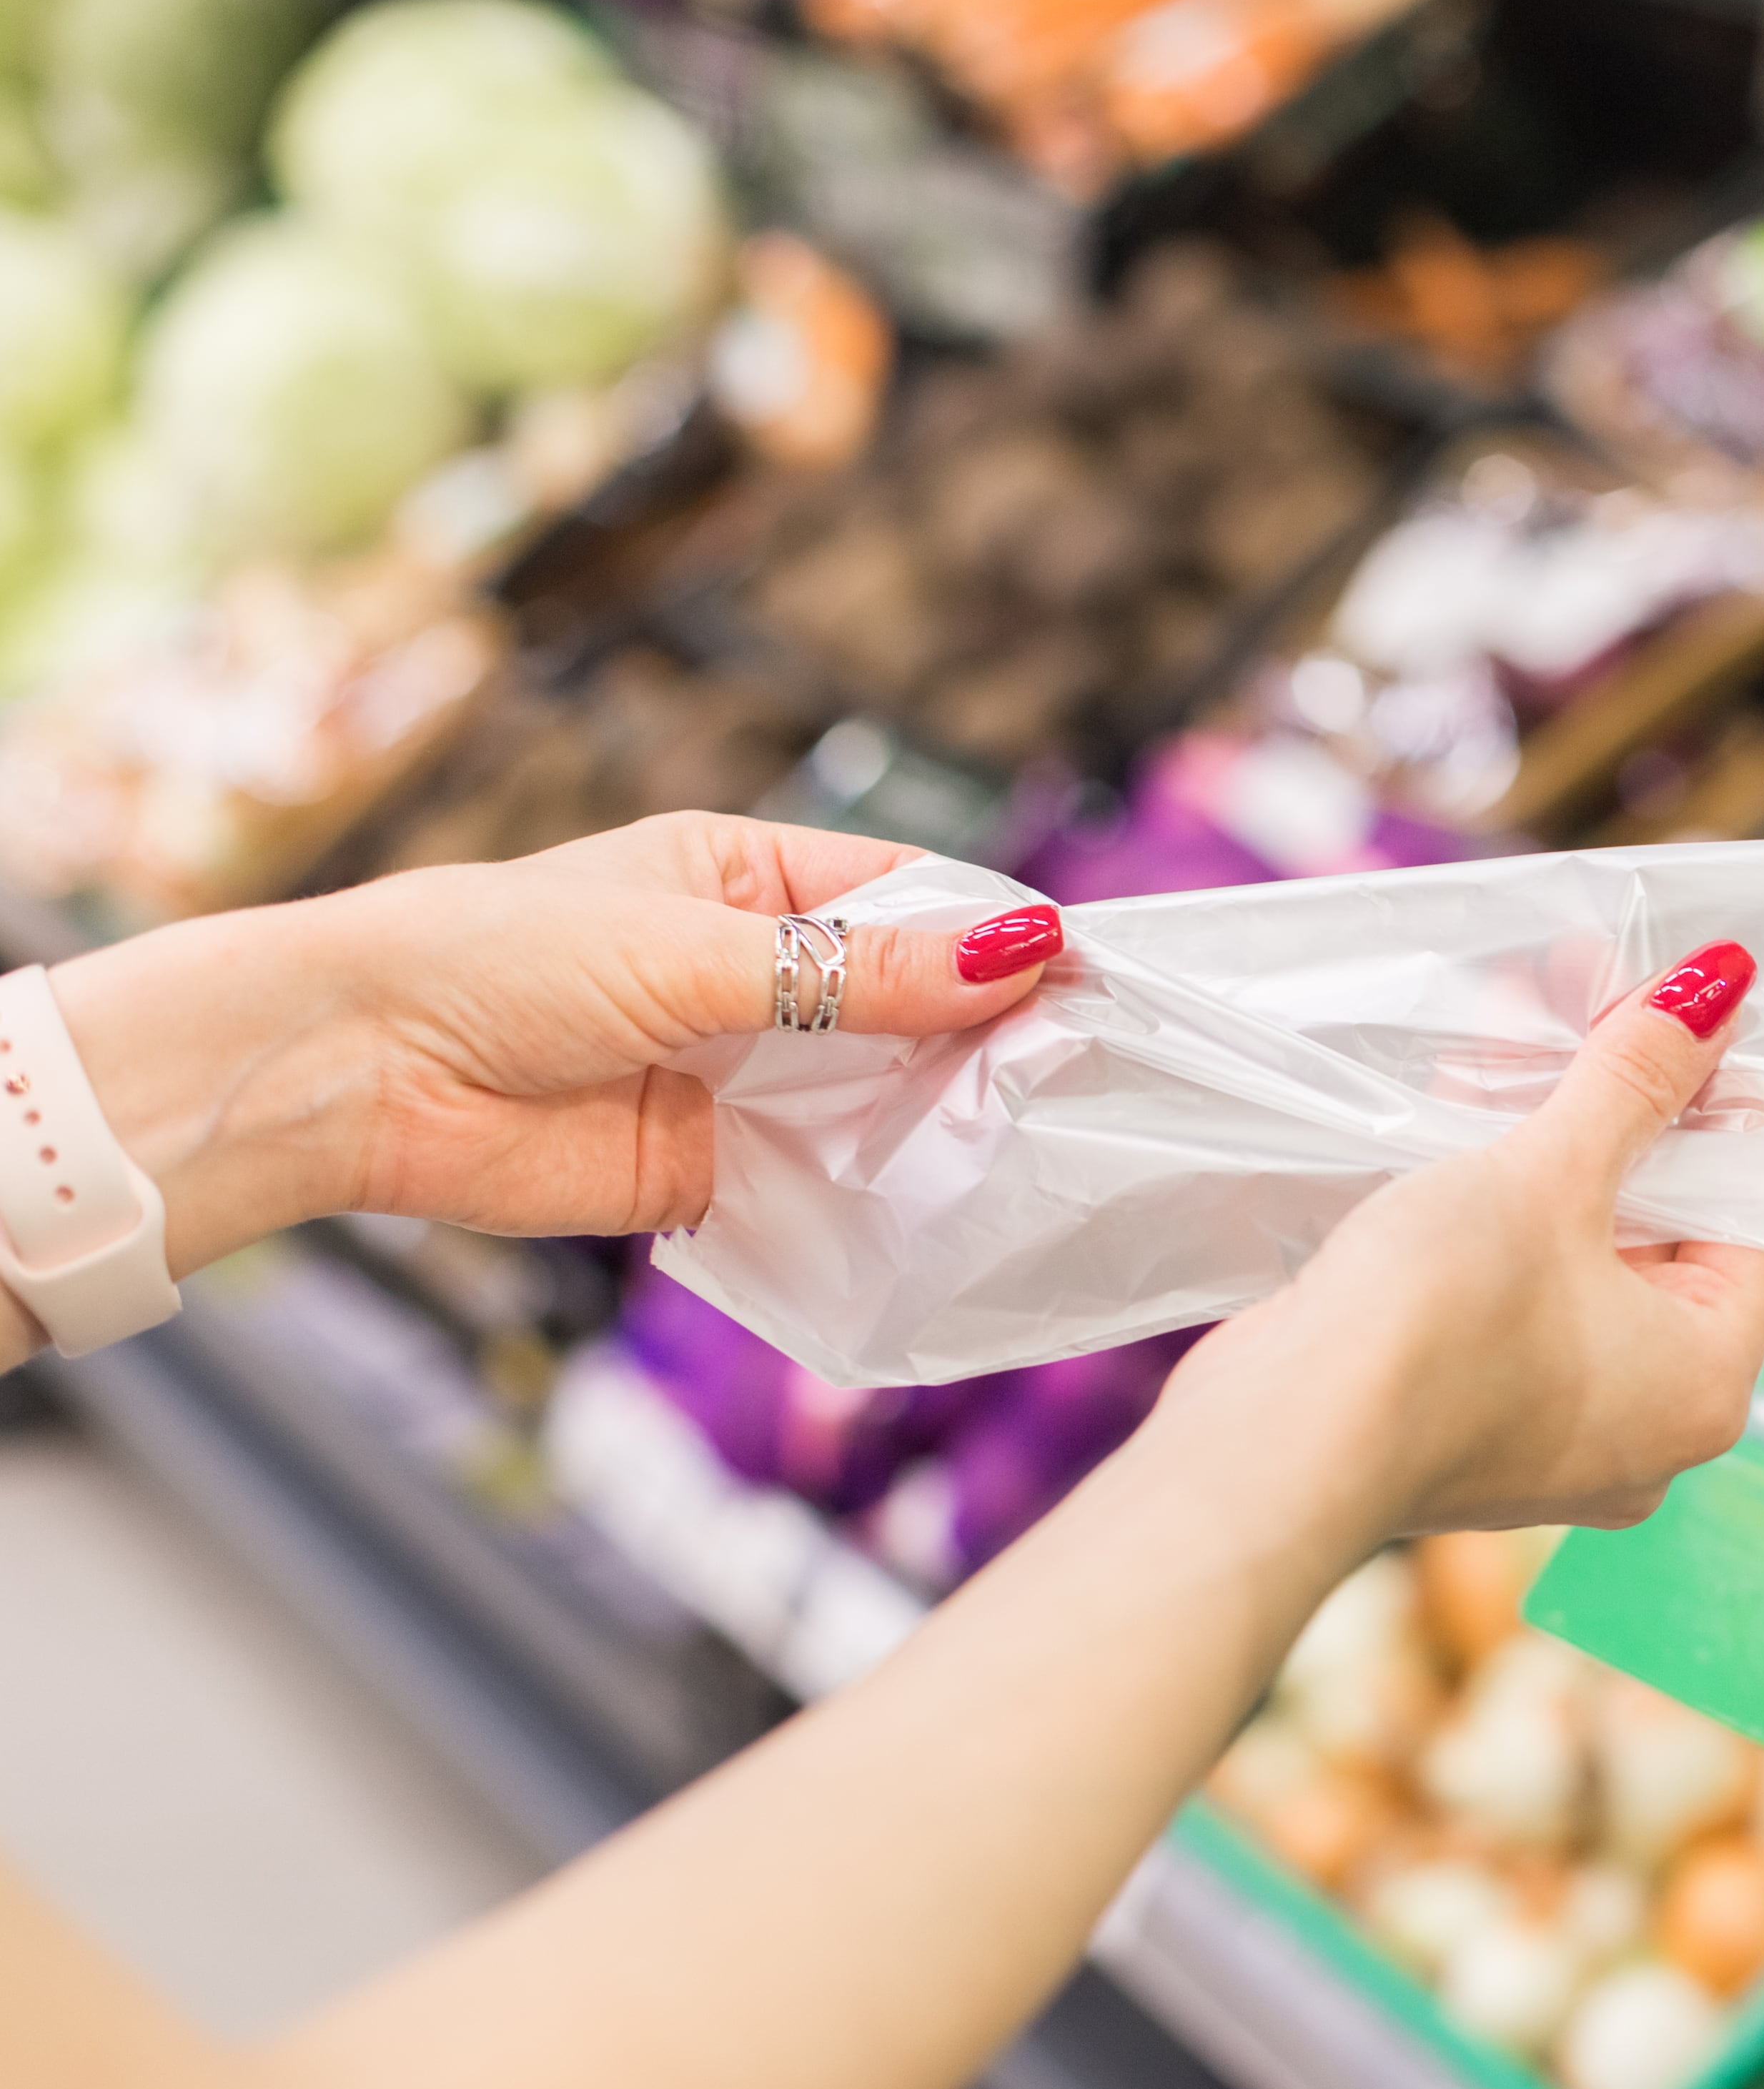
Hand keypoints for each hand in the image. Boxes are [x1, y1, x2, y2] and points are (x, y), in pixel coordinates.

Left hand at [47, 814, 1059, 1266]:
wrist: (354, 1075)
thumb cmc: (497, 959)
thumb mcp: (696, 950)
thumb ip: (859, 972)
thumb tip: (1021, 953)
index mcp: (750, 882)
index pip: (912, 897)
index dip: (996, 935)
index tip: (1084, 978)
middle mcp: (758, 976)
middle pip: (911, 1002)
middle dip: (985, 1035)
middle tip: (1080, 1075)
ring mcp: (743, 1077)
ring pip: (878, 1094)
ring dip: (940, 1118)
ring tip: (1030, 1142)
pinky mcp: (717, 1171)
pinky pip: (826, 1183)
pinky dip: (880, 1197)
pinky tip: (943, 1206)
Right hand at [1156, 941, 1763, 1539]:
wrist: (1280, 1442)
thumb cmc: (1435, 1334)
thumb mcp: (1551, 1174)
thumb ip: (1637, 1079)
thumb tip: (1715, 992)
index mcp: (1705, 1385)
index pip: (1755, 1224)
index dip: (1722, 1114)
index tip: (1680, 1032)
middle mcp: (1645, 1426)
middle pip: (1667, 1233)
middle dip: (1621, 1110)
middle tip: (1594, 1004)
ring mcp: (1553, 1432)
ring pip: (1580, 1254)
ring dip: (1551, 1142)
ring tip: (1517, 1024)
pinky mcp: (1471, 1416)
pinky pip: (1515, 1291)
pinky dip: (1499, 1206)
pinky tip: (1459, 1105)